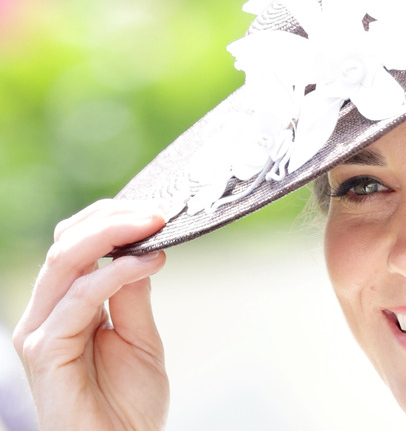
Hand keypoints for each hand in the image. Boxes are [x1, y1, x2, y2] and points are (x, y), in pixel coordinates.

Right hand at [13, 200, 169, 430]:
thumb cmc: (128, 401)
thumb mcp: (140, 336)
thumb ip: (132, 294)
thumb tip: (140, 249)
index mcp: (65, 305)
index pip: (75, 244)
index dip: (110, 219)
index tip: (156, 209)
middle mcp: (46, 314)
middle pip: (66, 244)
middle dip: (112, 218)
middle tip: (157, 210)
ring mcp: (41, 331)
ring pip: (66, 261)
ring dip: (114, 234)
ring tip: (155, 224)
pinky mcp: (46, 351)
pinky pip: (80, 298)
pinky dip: (116, 273)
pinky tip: (149, 262)